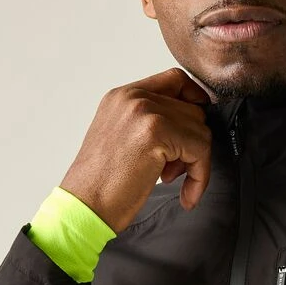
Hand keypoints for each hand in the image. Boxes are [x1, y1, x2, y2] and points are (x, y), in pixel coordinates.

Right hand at [58, 66, 213, 232]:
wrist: (85, 205)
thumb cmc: (102, 184)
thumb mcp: (121, 140)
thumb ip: (148, 124)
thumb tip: (188, 127)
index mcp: (122, 96)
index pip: (175, 80)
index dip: (194, 104)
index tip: (196, 132)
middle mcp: (133, 97)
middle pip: (192, 109)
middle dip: (192, 143)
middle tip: (172, 171)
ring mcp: (145, 111)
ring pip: (200, 130)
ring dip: (196, 162)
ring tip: (171, 180)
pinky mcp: (156, 132)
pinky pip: (201, 149)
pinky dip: (200, 176)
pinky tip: (186, 195)